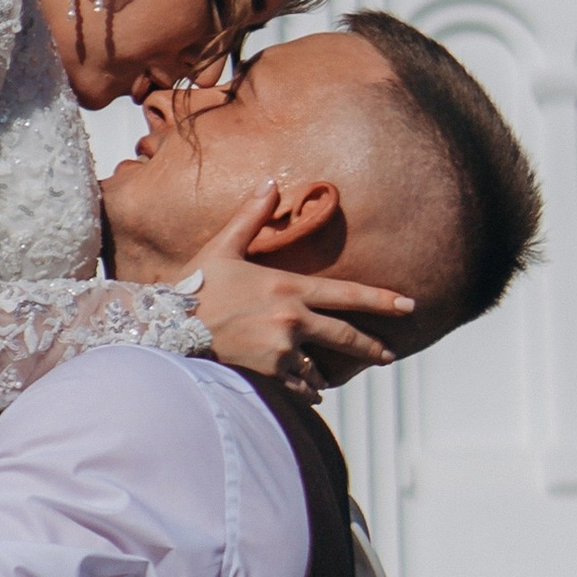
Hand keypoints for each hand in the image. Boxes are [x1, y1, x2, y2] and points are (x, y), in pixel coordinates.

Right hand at [183, 185, 414, 397]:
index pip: (348, 294)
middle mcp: (292, 319)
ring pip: (319, 367)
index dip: (382, 300)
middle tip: (388, 356)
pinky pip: (298, 387)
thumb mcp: (223, 246)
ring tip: (329, 377)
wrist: (167, 326)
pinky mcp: (267, 373)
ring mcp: (282, 349)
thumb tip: (269, 183)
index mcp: (289, 287)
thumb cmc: (194, 285)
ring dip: (325, 373)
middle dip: (371, 347)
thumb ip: (251, 217)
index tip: (410, 306)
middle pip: (346, 336)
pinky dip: (305, 391)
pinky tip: (308, 393)